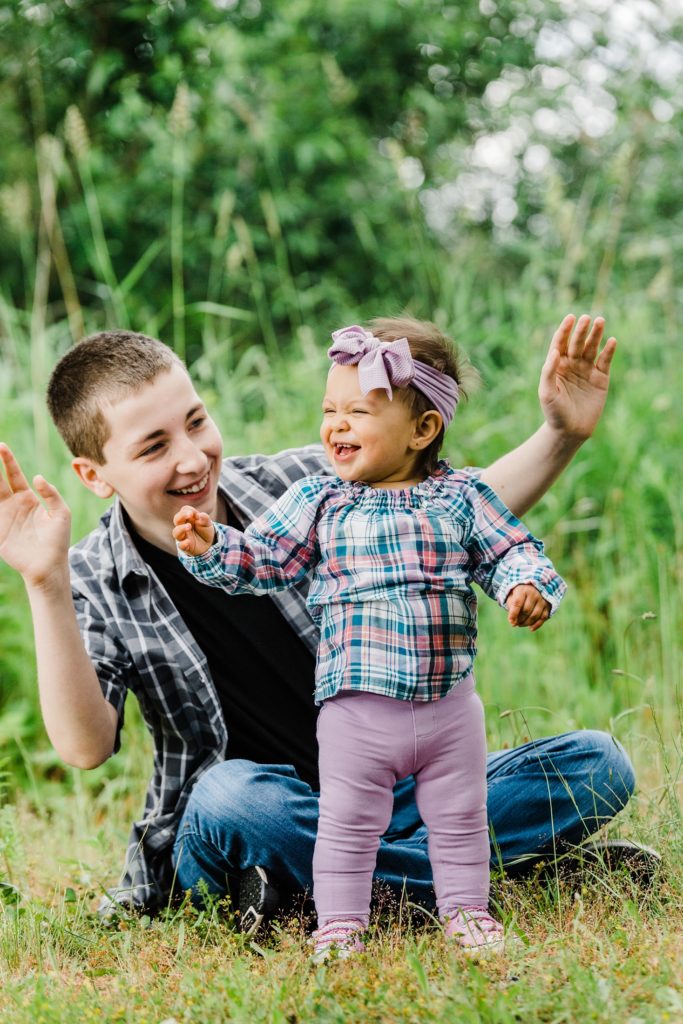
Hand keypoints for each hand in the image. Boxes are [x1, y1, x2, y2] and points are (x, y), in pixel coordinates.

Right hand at [0, 444, 71, 587]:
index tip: (1, 446)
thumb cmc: (58, 539)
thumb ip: (52, 494)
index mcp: (29, 499)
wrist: (49, 565)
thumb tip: (37, 477)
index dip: (7, 461)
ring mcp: (4, 518)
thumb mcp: (61, 513)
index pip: (15, 475)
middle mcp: (14, 506)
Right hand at [172, 505, 215, 555]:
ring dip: (181, 529)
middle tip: (189, 515)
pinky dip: (183, 544)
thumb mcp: (208, 523)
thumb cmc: (205, 530)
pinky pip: (181, 545)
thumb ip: (205, 518)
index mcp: (188, 517)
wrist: (208, 544)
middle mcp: (183, 526)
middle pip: (177, 519)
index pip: (184, 510)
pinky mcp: (185, 546)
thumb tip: (201, 515)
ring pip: (176, 532)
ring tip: (189, 526)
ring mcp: (183, 536)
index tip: (195, 514)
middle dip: (182, 516)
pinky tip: (188, 541)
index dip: (189, 510)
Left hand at [506, 584, 549, 631]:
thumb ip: (511, 607)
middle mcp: (534, 593)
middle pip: (526, 610)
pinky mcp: (548, 605)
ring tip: (520, 624)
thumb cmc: (519, 594)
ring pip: (535, 615)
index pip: (517, 603)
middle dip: (519, 620)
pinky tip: (531, 628)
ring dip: (527, 623)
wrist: (533, 587)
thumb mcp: (512, 596)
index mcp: (523, 590)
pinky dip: (536, 625)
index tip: (511, 622)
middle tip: (515, 624)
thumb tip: (513, 622)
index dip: (513, 614)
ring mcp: (542, 600)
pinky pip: (543, 617)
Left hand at [539, 314, 616, 440]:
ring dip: (596, 335)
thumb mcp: (547, 392)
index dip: (565, 330)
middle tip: (586, 318)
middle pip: (577, 343)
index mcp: (556, 365)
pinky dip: (608, 351)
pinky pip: (604, 361)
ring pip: (591, 348)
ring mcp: (586, 370)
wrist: (570, 431)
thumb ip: (548, 371)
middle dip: (581, 330)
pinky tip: (611, 341)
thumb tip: (555, 351)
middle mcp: (572, 365)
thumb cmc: (554, 412)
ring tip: (600, 321)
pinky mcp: (600, 379)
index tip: (570, 318)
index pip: (560, 343)